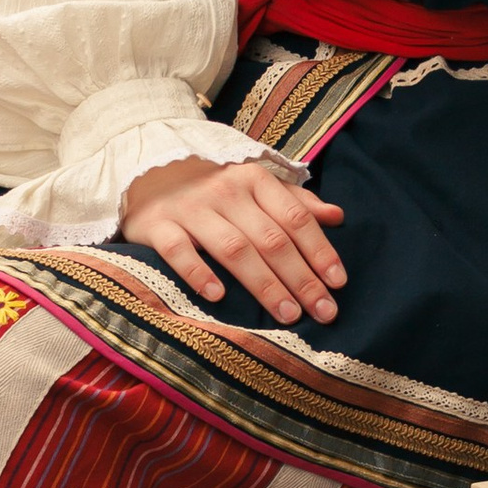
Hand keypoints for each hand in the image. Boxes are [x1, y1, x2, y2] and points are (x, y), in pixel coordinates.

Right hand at [120, 154, 345, 325]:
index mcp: (255, 180)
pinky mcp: (157, 225)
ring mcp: (190, 208)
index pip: (295, 218)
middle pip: (270, 238)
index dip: (319, 251)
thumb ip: (296, 202)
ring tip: (288, 314)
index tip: (338, 284)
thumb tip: (338, 216)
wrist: (149, 172)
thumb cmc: (215, 189)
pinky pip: (179, 251)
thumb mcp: (257, 186)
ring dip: (263, 283)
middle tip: (323, 312)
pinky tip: (218, 296)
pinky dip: (198, 273)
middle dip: (300, 278)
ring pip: (233, 247)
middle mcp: (225, 191)